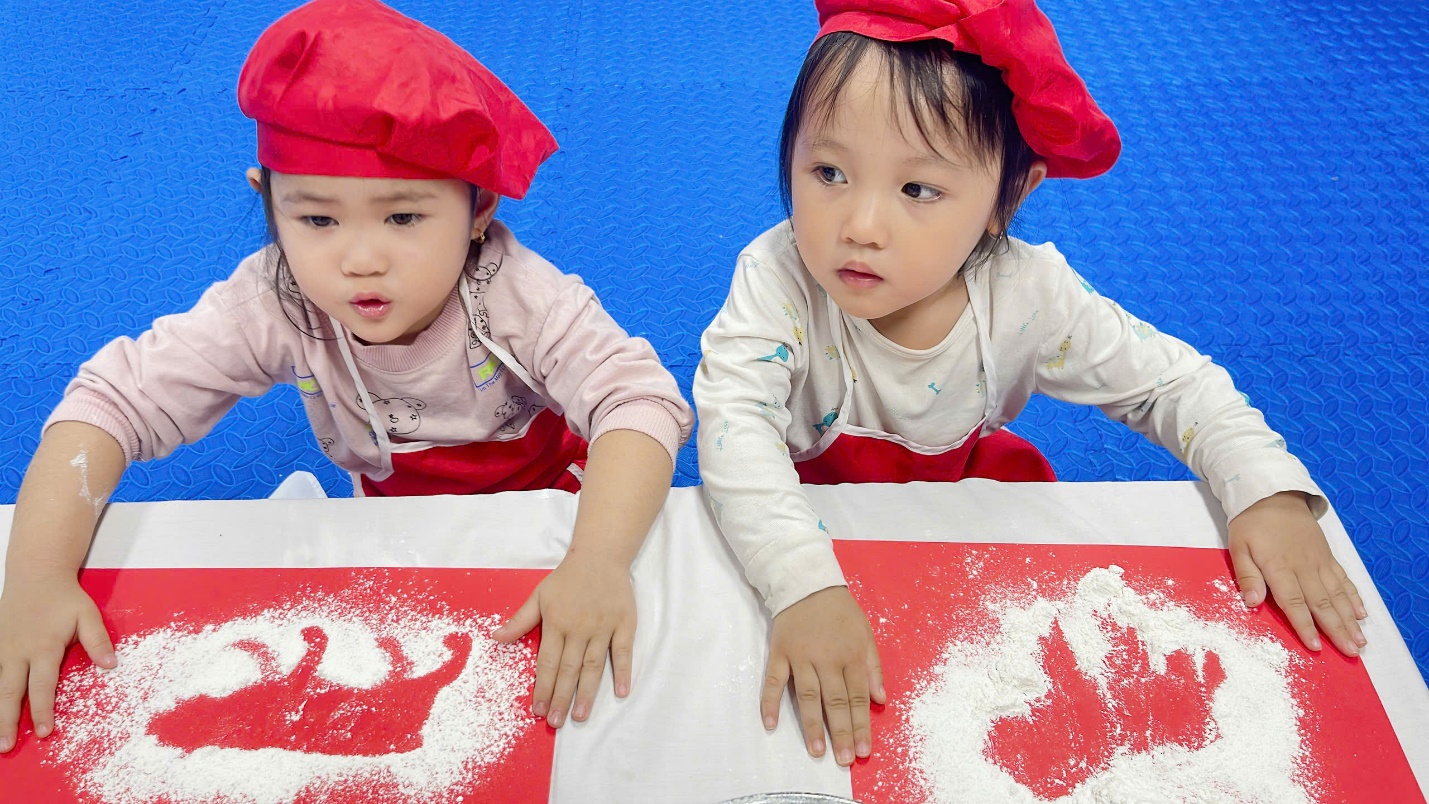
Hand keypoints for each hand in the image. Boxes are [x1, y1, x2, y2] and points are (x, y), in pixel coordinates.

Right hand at [0, 574, 115, 751]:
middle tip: (6, 746)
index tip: (44, 732)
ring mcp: (2, 650)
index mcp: (43, 648)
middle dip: (7, 721)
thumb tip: (111, 666)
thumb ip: (98, 641)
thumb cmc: (65, 598)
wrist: (35, 575)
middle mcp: (17, 652)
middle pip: (10, 692)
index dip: (43, 710)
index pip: (43, 686)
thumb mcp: (87, 615)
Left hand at [493, 554, 635, 727]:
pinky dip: (624, 672)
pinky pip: (624, 652)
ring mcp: (603, 628)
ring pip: (594, 666)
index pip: (547, 662)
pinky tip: (621, 692)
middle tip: (556, 722)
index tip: (538, 709)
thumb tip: (496, 637)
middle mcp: (579, 629)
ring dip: (587, 692)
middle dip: (561, 697)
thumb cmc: (567, 578)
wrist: (601, 556)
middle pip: (569, 669)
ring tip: (580, 715)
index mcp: (557, 623)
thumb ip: (520, 620)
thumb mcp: (539, 596)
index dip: (543, 687)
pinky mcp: (624, 625)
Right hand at [762, 586, 884, 766]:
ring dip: (811, 725)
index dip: (861, 725)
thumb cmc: (840, 611)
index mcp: (850, 655)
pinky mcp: (779, 652)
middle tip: (845, 759)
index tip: (865, 749)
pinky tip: (770, 723)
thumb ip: (874, 667)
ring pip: (807, 696)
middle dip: (841, 732)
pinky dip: (769, 702)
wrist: (807, 582)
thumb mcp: (865, 633)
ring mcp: (800, 656)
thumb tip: (881, 699)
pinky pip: (773, 680)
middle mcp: (826, 658)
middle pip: (835, 701)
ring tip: (816, 751)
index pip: (858, 696)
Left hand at [1228, 491, 1366, 655]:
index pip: (1294, 602)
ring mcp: (1319, 561)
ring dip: (1350, 619)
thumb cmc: (1251, 524)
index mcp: (1279, 567)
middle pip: (1322, 603)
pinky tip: (1361, 613)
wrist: (1273, 494)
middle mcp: (1304, 567)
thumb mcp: (1238, 547)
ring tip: (1360, 641)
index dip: (1305, 625)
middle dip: (1337, 630)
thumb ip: (1247, 576)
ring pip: (1337, 594)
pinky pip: (1343, 579)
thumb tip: (1251, 604)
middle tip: (1351, 653)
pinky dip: (1353, 597)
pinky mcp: (1327, 556)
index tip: (1316, 647)